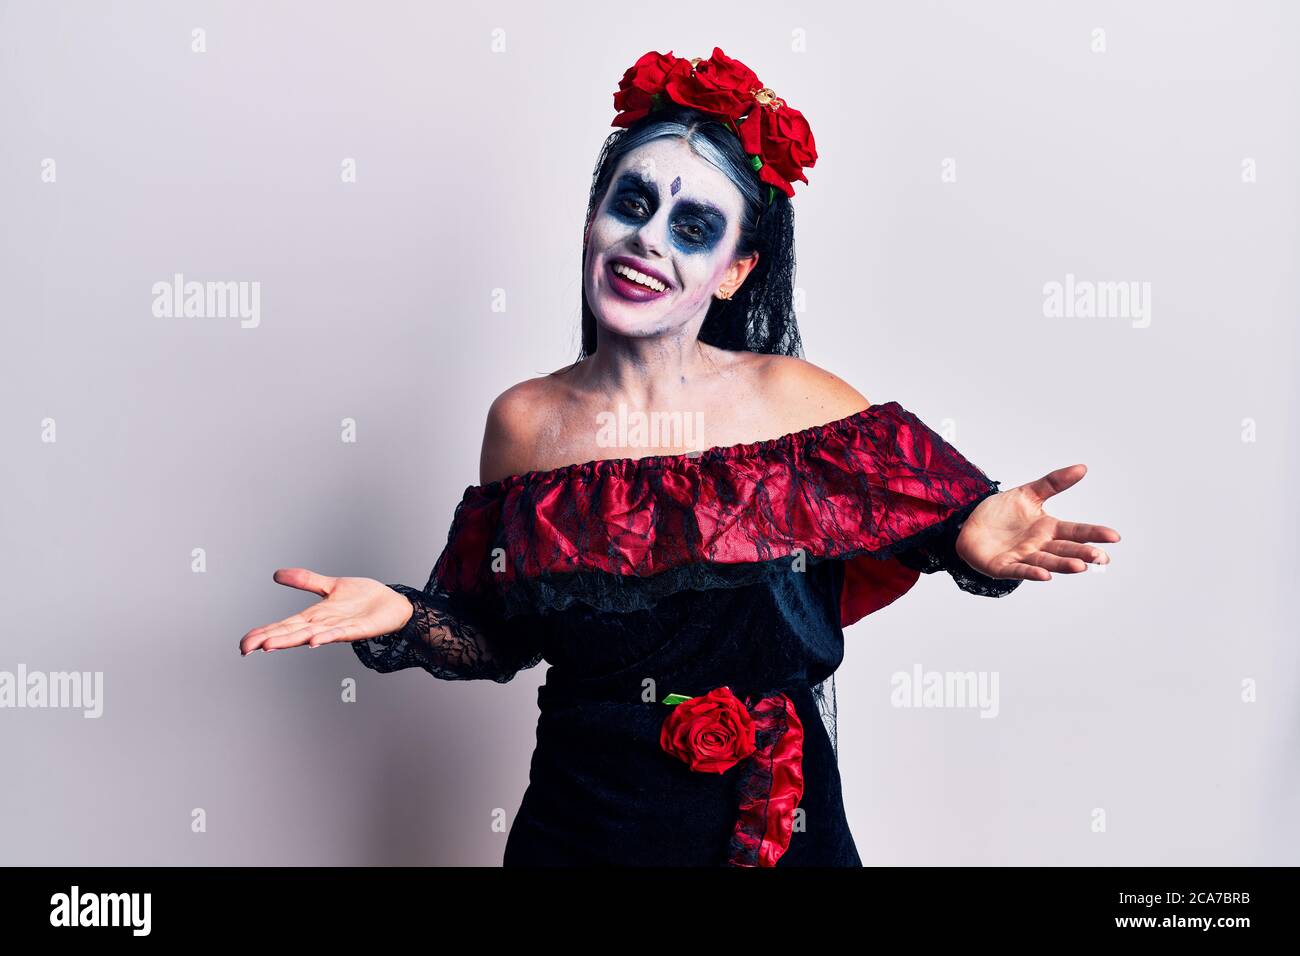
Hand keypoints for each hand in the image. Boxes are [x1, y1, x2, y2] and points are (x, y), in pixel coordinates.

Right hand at [238, 568, 413, 654]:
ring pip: (310, 635)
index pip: (284, 626)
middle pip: (291, 633)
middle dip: (268, 639)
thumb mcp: (331, 585)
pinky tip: (313, 641)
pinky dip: (326, 637)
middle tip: (245, 648)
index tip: (243, 644)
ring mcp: (340, 628)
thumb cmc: (364, 599)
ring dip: (291, 641)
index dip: (263, 633)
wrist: (394, 604)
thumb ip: (306, 581)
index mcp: (315, 616)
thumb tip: (277, 574)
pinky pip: (340, 634)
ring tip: (269, 645)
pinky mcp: (358, 629)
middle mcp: (323, 625)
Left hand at [954, 464, 1119, 580]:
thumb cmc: (1001, 513)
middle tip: (1102, 558)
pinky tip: (1044, 575)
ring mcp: (1022, 557)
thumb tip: (1082, 468)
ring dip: (1063, 565)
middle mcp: (1039, 546)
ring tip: (1080, 566)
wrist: (969, 524)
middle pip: (1065, 549)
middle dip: (1083, 553)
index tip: (1114, 536)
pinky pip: (1018, 570)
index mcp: (1048, 529)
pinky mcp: (1003, 567)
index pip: (1076, 531)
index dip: (1094, 534)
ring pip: (1046, 562)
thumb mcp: (1027, 493)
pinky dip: (1032, 573)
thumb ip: (1053, 483)